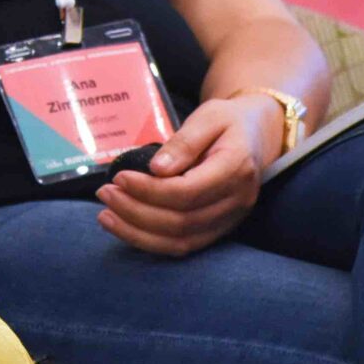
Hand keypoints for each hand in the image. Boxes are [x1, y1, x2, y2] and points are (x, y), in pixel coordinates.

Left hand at [95, 94, 275, 256]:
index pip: (188, 192)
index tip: (119, 177)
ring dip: (138, 233)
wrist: (258, 135)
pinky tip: (125, 228)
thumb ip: (184, 142)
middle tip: (105, 193)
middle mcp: (237, 201)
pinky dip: (151, 242)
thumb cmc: (229, 122)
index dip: (149, 190)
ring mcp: (230, 220)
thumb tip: (155, 169)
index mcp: (236, 169)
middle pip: (181, 221)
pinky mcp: (219, 229)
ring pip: (181, 241)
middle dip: (136, 211)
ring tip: (106, 215)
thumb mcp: (209, 116)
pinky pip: (184, 246)